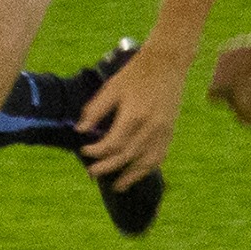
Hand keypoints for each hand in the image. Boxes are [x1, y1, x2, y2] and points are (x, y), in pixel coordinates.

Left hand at [78, 45, 189, 188]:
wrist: (167, 63)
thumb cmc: (136, 73)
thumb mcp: (111, 88)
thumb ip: (95, 110)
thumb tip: (80, 130)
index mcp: (134, 116)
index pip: (112, 144)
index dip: (96, 152)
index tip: (84, 151)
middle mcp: (150, 128)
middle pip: (126, 157)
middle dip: (107, 167)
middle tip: (91, 173)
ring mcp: (163, 132)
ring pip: (145, 162)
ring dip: (130, 176)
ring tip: (116, 186)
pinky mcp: (170, 132)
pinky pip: (159, 157)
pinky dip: (147, 168)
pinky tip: (137, 173)